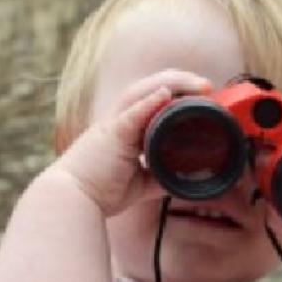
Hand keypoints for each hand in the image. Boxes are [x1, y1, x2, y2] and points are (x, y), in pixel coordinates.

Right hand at [53, 70, 212, 216]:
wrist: (74, 198)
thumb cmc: (99, 190)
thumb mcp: (137, 184)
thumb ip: (157, 177)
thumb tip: (180, 181)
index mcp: (124, 129)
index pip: (152, 101)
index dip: (176, 94)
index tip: (201, 97)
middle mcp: (119, 120)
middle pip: (150, 89)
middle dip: (180, 83)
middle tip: (207, 86)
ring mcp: (115, 124)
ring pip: (143, 92)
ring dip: (172, 84)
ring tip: (197, 84)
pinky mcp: (112, 134)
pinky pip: (132, 112)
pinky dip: (149, 101)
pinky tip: (166, 93)